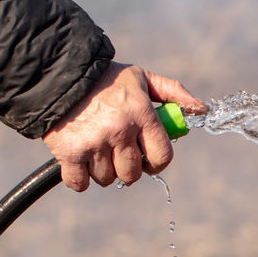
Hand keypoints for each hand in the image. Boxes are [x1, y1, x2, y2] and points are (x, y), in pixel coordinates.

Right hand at [42, 63, 206, 191]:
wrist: (56, 73)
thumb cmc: (105, 78)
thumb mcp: (141, 78)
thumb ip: (172, 93)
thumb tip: (202, 109)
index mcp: (141, 113)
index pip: (163, 157)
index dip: (156, 162)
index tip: (148, 158)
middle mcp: (119, 130)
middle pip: (133, 174)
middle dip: (128, 167)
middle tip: (118, 152)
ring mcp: (93, 143)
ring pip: (107, 179)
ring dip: (102, 170)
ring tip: (95, 149)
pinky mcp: (69, 152)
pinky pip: (80, 183)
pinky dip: (79, 178)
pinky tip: (79, 161)